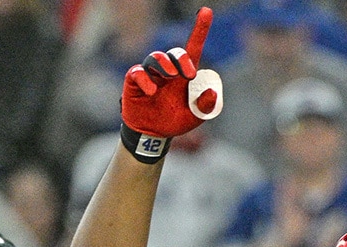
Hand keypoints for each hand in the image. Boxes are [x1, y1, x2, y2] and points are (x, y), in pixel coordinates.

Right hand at [120, 7, 217, 160]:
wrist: (153, 135)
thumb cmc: (175, 121)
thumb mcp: (196, 117)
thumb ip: (206, 106)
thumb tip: (211, 92)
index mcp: (185, 74)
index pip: (193, 47)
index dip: (200, 29)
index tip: (206, 12)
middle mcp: (168, 70)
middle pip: (174, 52)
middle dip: (182, 59)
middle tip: (188, 74)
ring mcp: (150, 75)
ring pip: (155, 57)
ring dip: (164, 64)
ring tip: (170, 76)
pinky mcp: (134, 83)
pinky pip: (137, 73)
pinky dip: (144, 79)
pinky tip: (151, 91)